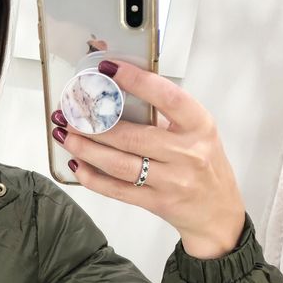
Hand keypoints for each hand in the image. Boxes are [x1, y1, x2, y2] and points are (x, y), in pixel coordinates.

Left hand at [52, 60, 246, 257]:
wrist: (218, 212)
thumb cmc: (203, 165)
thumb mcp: (195, 134)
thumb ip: (163, 116)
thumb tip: (116, 93)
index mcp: (199, 126)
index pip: (168, 97)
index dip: (136, 81)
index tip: (108, 69)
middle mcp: (187, 153)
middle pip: (132, 136)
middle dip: (94, 124)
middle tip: (68, 113)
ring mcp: (172, 181)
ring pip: (119, 164)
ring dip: (86, 148)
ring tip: (65, 135)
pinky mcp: (157, 203)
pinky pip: (117, 189)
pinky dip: (92, 177)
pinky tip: (76, 164)